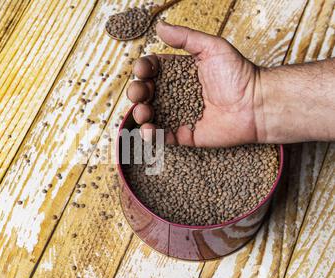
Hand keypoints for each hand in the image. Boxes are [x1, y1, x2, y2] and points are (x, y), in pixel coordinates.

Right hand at [127, 21, 261, 146]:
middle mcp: (176, 93)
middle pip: (146, 92)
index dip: (143, 70)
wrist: (256, 104)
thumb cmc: (239, 74)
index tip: (142, 70)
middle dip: (136, 92)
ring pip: (151, 115)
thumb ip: (185, 37)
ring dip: (140, 113)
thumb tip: (160, 26)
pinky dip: (152, 135)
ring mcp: (179, 114)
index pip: (153, 70)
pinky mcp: (184, 134)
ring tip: (144, 112)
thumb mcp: (212, 47)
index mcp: (179, 72)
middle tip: (139, 93)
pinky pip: (163, 136)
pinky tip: (149, 130)